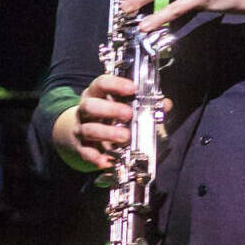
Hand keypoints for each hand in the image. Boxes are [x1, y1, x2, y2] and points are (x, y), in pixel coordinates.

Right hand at [53, 74, 171, 171]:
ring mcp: (81, 129)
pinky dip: (97, 158)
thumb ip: (143, 104)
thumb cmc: (106, 116)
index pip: (101, 84)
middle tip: (129, 114)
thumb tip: (165, 104)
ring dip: (107, 133)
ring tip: (125, 136)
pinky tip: (109, 160)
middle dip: (110, 110)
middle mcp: (85, 110)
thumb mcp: (120, 105)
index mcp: (96, 95)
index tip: (132, 88)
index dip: (116, 85)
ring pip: (89, 129)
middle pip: (91, 106)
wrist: (78, 133)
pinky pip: (86, 153)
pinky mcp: (80, 147)